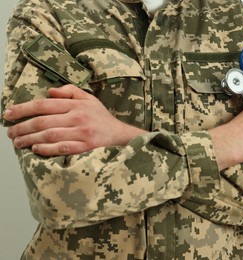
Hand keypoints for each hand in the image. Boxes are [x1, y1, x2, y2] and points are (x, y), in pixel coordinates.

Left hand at [4, 84, 146, 155]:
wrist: (121, 135)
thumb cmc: (102, 118)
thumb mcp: (89, 99)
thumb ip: (70, 92)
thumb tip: (49, 92)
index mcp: (77, 105)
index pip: (44, 105)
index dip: (23, 109)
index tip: (8, 114)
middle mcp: (78, 117)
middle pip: (43, 121)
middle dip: (22, 127)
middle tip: (10, 132)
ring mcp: (82, 133)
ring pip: (49, 135)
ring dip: (30, 139)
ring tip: (18, 142)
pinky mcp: (86, 147)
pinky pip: (62, 148)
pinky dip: (47, 149)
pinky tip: (36, 149)